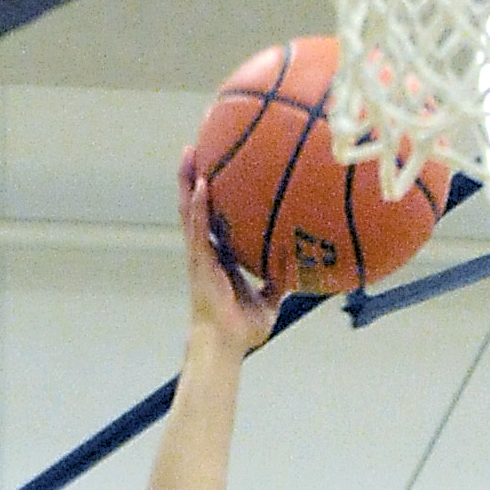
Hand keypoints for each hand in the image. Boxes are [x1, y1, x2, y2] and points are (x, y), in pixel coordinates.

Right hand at [177, 158, 281, 352]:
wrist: (226, 346)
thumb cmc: (243, 329)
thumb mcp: (270, 300)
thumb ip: (280, 280)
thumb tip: (303, 268)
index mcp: (220, 255)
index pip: (214, 214)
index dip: (213, 190)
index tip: (218, 163)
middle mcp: (206, 249)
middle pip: (196, 203)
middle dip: (194, 173)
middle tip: (200, 143)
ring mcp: (200, 254)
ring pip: (189, 209)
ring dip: (187, 179)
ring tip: (190, 150)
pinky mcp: (198, 262)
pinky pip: (197, 228)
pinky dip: (198, 206)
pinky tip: (200, 184)